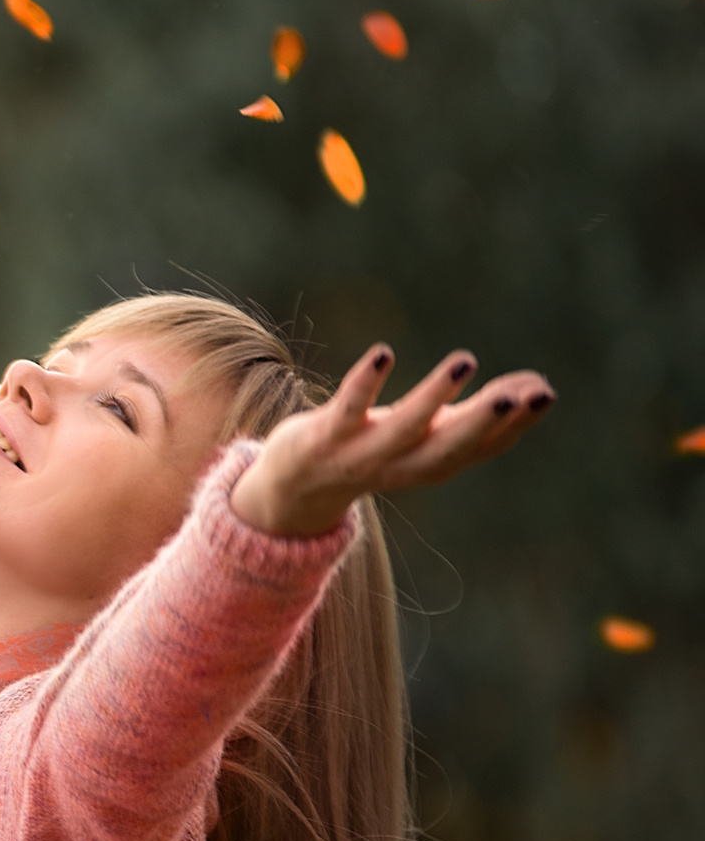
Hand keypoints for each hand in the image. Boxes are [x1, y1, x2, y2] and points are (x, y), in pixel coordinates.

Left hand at [230, 345, 553, 537]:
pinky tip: (384, 353)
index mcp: (435, 463)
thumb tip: (534, 384)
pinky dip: (365, 382)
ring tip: (465, 361)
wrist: (294, 487)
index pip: (485, 447)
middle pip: (453, 444)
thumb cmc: (375, 449)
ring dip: (435, 394)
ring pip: (405, 425)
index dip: (517, 422)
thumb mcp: (430, 435)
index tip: (545, 392)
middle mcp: (404, 462)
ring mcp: (364, 451)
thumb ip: (476, 412)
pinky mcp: (326, 434)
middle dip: (489, 420)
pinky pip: (348, 406)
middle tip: (526, 395)